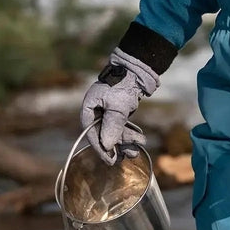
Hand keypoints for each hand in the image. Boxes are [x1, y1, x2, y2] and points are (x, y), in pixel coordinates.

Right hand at [79, 48, 159, 163]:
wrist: (138, 69)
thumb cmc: (124, 84)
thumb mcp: (118, 107)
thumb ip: (112, 126)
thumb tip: (107, 146)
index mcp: (89, 107)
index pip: (90, 133)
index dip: (100, 148)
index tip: (110, 160)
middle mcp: (96, 110)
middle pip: (104, 134)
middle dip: (118, 145)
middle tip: (128, 155)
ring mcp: (108, 111)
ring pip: (115, 131)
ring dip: (127, 140)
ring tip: (139, 145)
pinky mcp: (119, 111)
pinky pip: (122, 126)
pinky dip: (130, 133)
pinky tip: (140, 139)